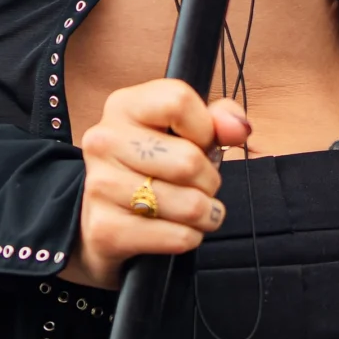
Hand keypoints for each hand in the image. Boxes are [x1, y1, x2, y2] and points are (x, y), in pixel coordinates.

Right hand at [66, 78, 249, 290]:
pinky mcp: (106, 229)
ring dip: (204, 213)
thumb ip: (217, 120)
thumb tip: (238, 127)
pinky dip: (189, 237)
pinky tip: (177, 230)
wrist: (106, 223)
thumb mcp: (183, 133)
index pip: (179, 101)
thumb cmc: (150, 170)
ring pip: (188, 204)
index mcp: (123, 106)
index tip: (200, 144)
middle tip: (200, 185)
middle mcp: (104, 140)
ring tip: (195, 210)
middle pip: (188, 160)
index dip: (204, 128)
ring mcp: (100, 185)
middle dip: (209, 180)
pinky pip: (177, 236)